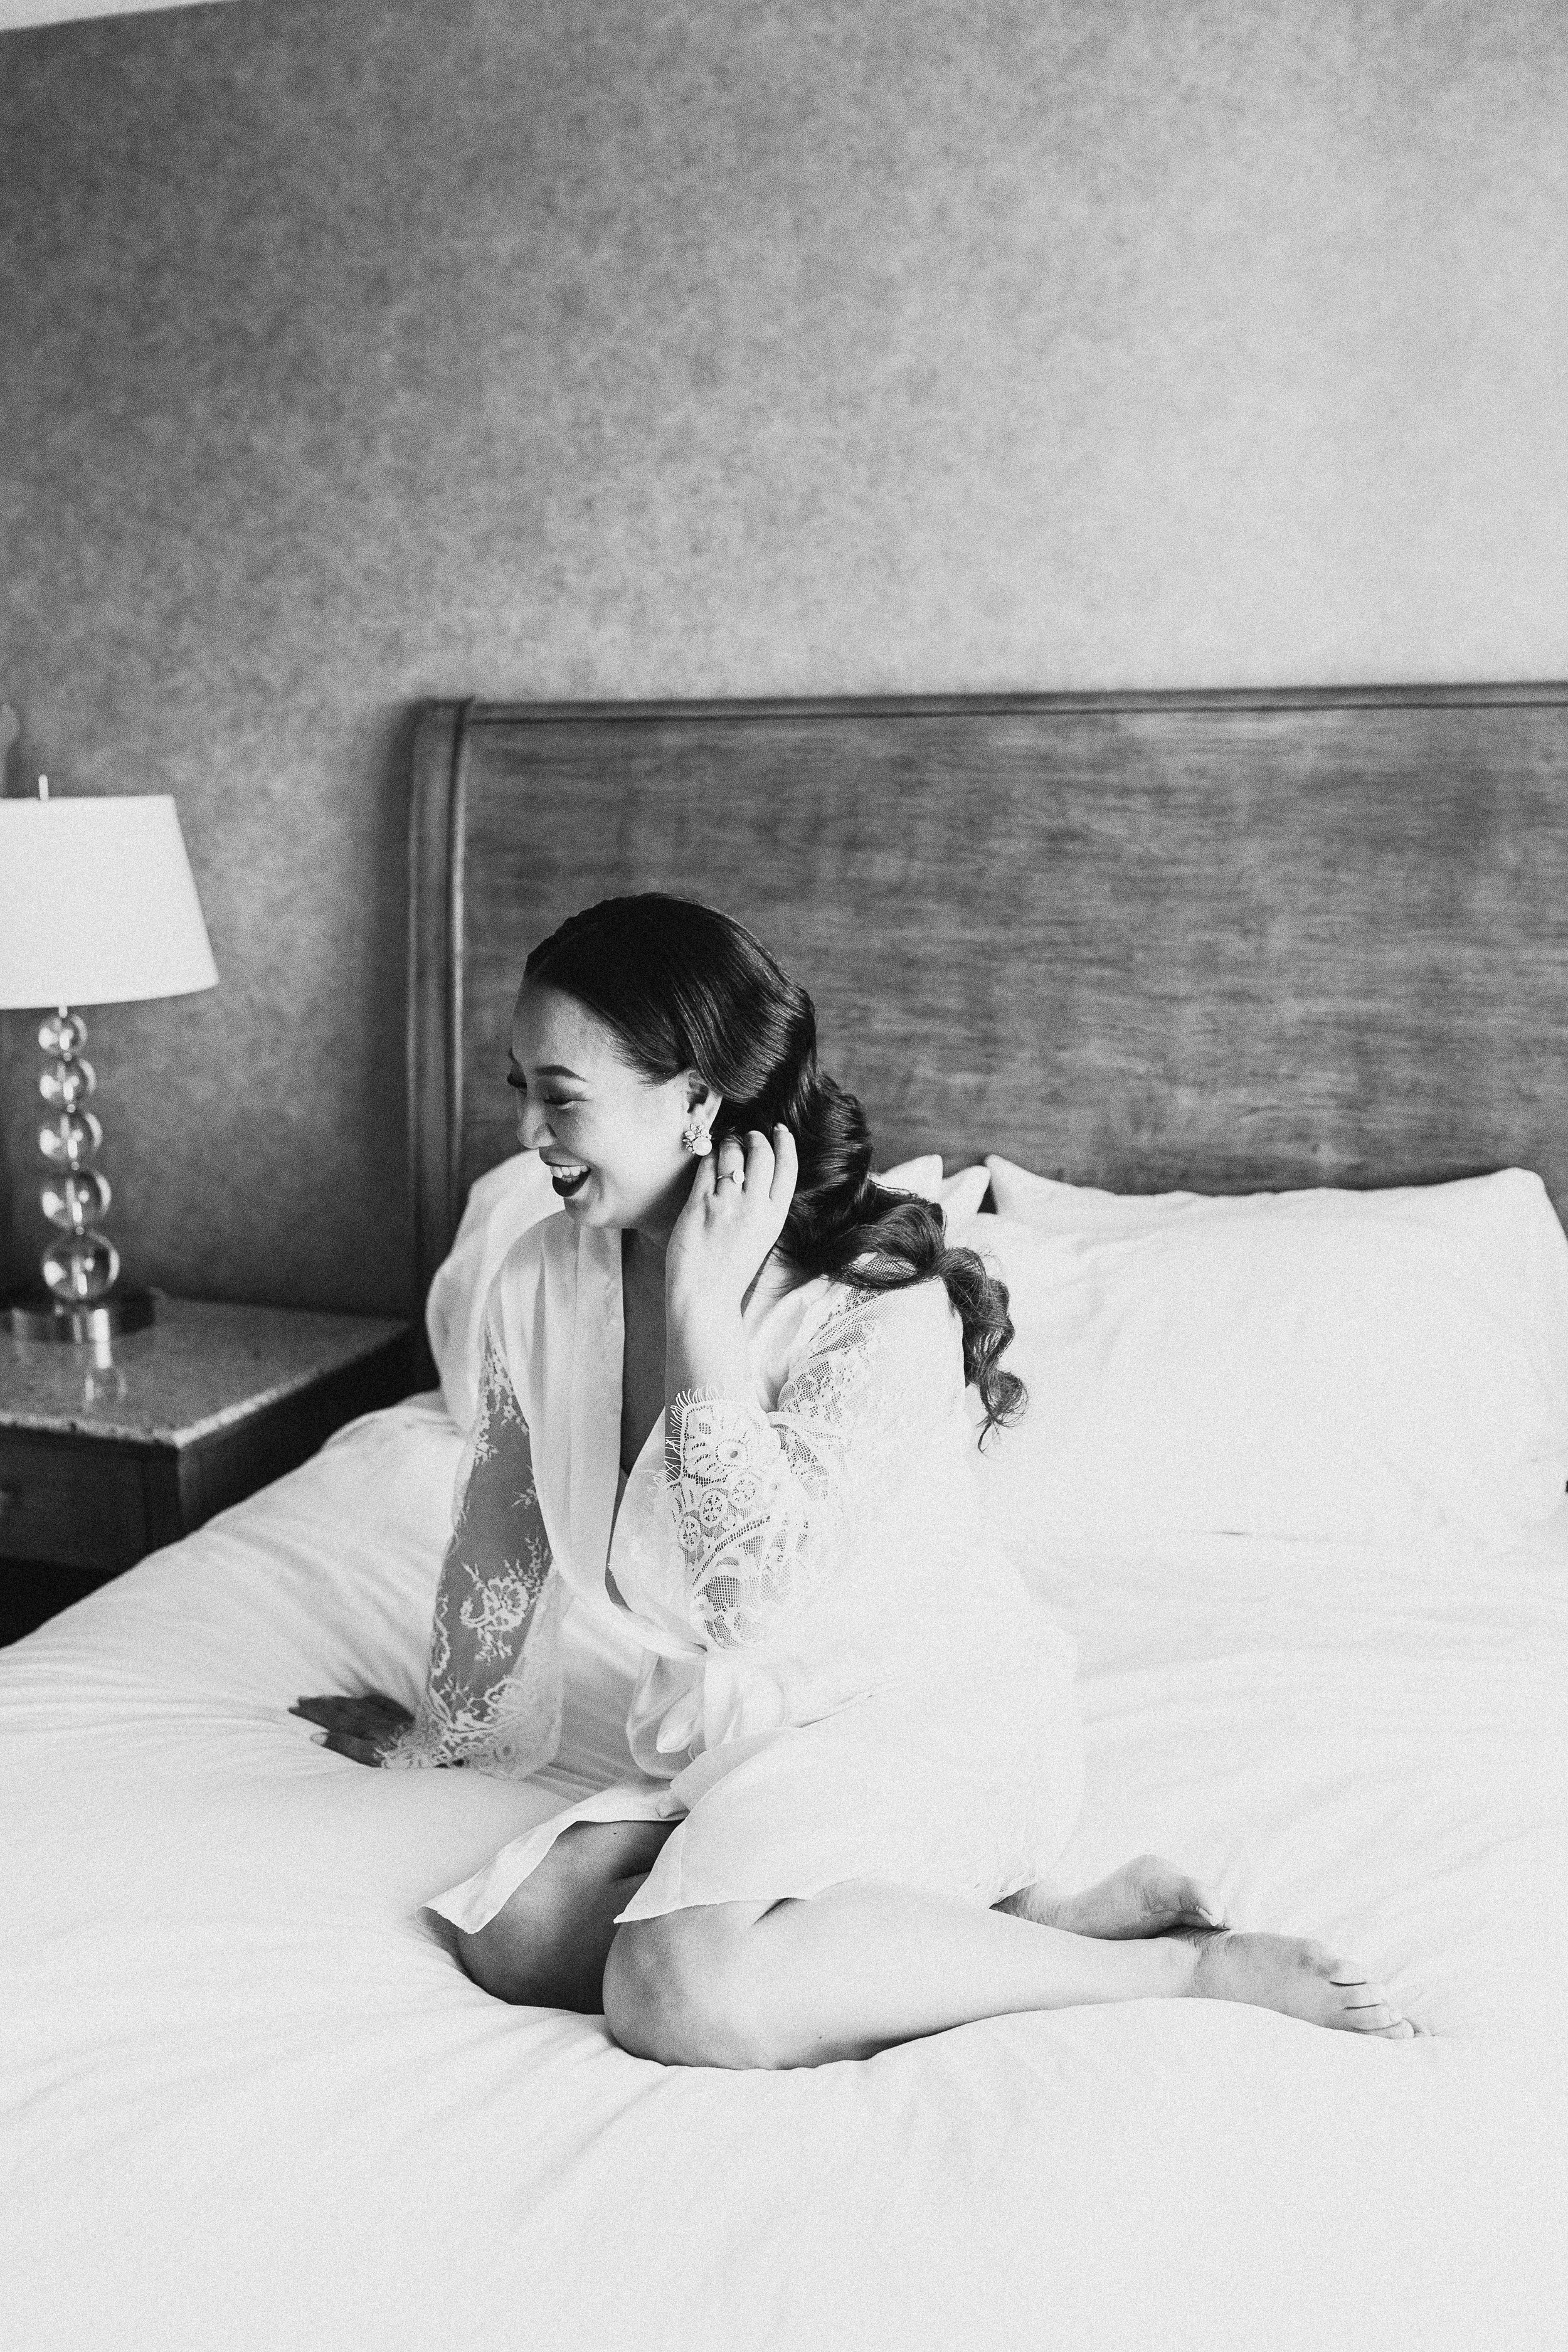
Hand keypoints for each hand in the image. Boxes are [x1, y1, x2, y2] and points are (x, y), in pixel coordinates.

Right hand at [290, 1691, 413, 1765]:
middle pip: (340, 1709)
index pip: (331, 1718)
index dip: (312, 1713)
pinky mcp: (401, 1716)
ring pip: (356, 1704)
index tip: (293, 1708)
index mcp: (362, 1729)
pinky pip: (377, 1702)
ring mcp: (386, 1716)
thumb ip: (343, 1745)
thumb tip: (316, 1736)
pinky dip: (364, 1700)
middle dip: (319, 1704)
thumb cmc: (402, 1758)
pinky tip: (360, 1699)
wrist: (436, 1747)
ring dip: (337, 1700)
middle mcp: (372, 1719)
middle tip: (300, 1700)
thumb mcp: (369, 1756)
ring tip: (321, 1698)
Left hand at [665, 1124, 798, 1312]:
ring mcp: (726, 1204)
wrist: (705, 1298)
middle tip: (749, 1135)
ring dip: (730, 1143)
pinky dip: (708, 1156)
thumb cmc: (730, 1273)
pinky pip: (706, 1166)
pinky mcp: (700, 1204)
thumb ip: (762, 1209)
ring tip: (726, 1145)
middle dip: (756, 1138)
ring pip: (732, 1155)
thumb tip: (755, 1175)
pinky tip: (707, 1157)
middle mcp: (754, 1208)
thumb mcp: (760, 1239)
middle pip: (762, 1155)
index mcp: (774, 1218)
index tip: (780, 1130)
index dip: (785, 1144)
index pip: (787, 1169)